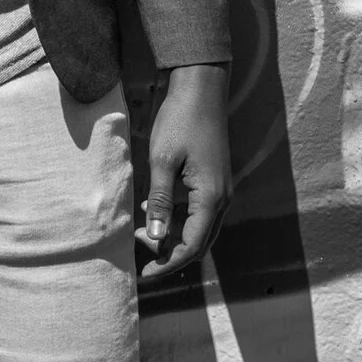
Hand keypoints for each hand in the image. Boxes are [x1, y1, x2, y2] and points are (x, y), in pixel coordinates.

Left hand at [139, 63, 231, 279]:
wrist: (200, 88)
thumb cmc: (179, 121)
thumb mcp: (162, 161)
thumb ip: (159, 201)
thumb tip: (155, 238)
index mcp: (211, 198)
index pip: (192, 246)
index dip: (167, 263)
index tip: (143, 274)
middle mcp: (222, 199)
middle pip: (199, 243)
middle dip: (170, 255)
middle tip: (140, 259)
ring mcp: (220, 190)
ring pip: (199, 229)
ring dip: (174, 237)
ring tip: (141, 236)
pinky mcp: (214, 181)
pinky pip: (198, 212)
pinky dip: (177, 219)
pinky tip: (150, 210)